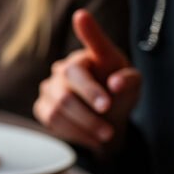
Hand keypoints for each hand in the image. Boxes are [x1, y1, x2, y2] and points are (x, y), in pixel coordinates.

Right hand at [33, 9, 140, 153]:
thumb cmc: (118, 92)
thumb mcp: (132, 83)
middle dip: (89, 114)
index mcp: (84, 58)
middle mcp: (61, 70)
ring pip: (57, 110)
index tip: (88, 36)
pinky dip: (73, 133)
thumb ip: (129, 79)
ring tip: (105, 135)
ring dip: (83, 127)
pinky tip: (90, 136)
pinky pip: (50, 121)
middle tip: (109, 130)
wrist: (106, 116)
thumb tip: (115, 83)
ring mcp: (48, 88)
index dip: (87, 68)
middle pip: (66, 93)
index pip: (79, 65)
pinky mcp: (41, 106)